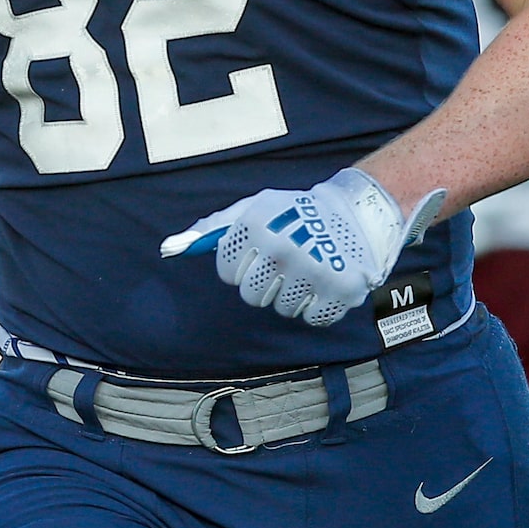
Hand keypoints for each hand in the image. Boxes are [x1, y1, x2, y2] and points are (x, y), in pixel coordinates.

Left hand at [161, 168, 444, 326]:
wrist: (357, 210)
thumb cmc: (296, 213)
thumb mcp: (255, 208)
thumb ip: (214, 227)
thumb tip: (171, 247)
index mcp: (258, 224)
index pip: (226, 271)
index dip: (240, 266)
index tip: (258, 256)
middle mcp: (283, 247)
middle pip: (251, 295)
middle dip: (264, 283)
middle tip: (284, 265)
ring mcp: (314, 270)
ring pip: (280, 309)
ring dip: (290, 296)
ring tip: (306, 270)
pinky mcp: (341, 290)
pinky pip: (312, 319)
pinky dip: (316, 307)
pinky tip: (323, 284)